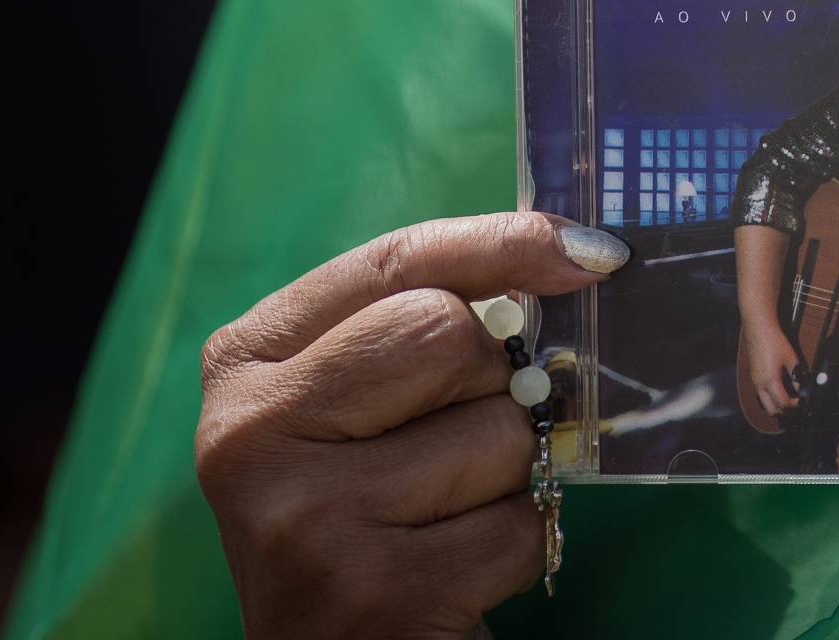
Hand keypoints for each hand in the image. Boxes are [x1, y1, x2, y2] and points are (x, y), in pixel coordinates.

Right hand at [194, 213, 630, 639]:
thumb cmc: (365, 511)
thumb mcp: (364, 405)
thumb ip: (427, 322)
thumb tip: (577, 253)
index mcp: (246, 363)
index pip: (395, 263)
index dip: (502, 244)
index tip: (592, 249)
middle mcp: (250, 435)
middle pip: (449, 337)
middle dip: (493, 386)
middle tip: (454, 441)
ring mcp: (304, 518)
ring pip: (499, 432)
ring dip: (509, 476)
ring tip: (443, 518)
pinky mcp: (372, 594)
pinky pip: (517, 524)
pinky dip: (516, 546)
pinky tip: (455, 570)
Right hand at [743, 322, 803, 418]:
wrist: (759, 329)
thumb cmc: (774, 341)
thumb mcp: (791, 358)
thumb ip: (797, 376)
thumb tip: (802, 387)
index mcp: (770, 381)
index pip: (783, 403)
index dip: (794, 405)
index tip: (802, 400)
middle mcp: (759, 385)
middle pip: (771, 410)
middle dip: (784, 410)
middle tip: (795, 403)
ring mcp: (755, 382)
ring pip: (765, 403)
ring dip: (776, 405)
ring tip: (788, 397)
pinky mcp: (753, 377)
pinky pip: (761, 394)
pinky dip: (770, 397)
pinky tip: (779, 388)